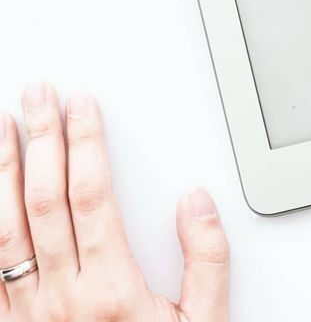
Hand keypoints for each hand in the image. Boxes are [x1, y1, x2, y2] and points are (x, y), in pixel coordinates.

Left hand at [0, 84, 229, 320]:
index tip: (82, 102)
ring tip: (0, 128)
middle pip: (42, 199)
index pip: (90, 194)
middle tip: (36, 93)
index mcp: (109, 290)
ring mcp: (24, 317)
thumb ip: (207, 260)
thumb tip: (197, 200)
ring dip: (0, 171)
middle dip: (40, 137)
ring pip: (1, 229)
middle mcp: (58, 298)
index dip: (84, 141)